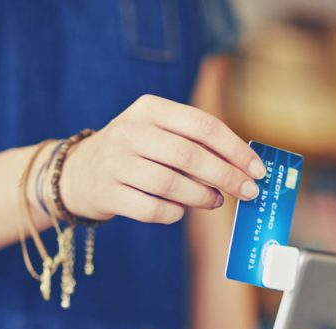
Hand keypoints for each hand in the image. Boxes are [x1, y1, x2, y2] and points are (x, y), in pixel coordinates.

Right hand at [59, 94, 265, 224]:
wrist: (78, 173)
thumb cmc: (134, 153)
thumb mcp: (158, 133)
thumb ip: (195, 143)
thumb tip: (244, 168)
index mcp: (149, 108)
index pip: (202, 125)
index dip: (235, 149)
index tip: (258, 170)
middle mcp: (129, 131)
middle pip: (189, 156)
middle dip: (226, 176)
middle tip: (248, 192)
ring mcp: (115, 163)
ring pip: (171, 184)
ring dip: (202, 197)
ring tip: (214, 201)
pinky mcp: (107, 193)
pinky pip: (152, 209)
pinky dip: (173, 213)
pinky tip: (179, 211)